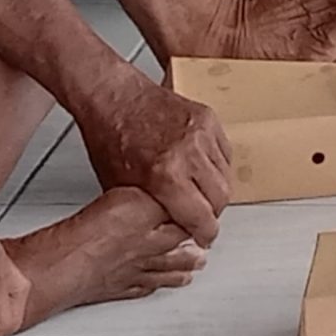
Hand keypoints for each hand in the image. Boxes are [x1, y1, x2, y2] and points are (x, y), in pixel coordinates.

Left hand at [77, 78, 230, 246]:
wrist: (113, 97)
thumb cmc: (109, 139)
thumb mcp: (121, 188)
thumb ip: (151, 209)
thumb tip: (168, 228)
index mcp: (165, 174)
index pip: (201, 216)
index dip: (204, 233)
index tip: (204, 238)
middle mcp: (189, 152)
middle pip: (221, 197)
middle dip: (213, 214)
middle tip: (202, 221)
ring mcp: (203, 132)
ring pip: (226, 175)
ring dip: (216, 190)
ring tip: (199, 196)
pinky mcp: (209, 118)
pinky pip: (225, 153)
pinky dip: (216, 167)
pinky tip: (199, 171)